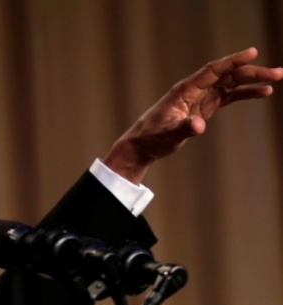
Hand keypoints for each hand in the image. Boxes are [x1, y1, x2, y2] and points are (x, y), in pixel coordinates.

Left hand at [104, 47, 282, 183]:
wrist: (141, 146)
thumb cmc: (151, 139)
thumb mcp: (167, 136)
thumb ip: (184, 129)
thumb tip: (199, 126)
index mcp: (184, 90)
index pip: (212, 71)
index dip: (232, 61)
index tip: (252, 53)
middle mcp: (193, 90)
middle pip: (226, 75)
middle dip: (251, 72)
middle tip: (277, 73)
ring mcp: (199, 98)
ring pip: (229, 83)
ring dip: (251, 81)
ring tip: (275, 80)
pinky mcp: (203, 108)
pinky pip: (227, 96)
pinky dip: (244, 93)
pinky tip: (262, 92)